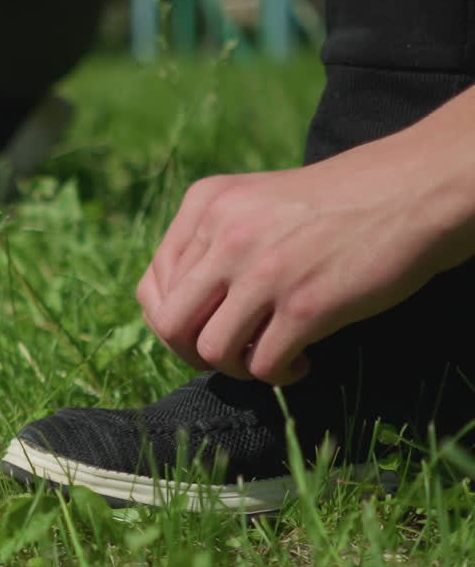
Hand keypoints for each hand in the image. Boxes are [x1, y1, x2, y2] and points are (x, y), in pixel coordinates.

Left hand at [137, 121, 474, 385]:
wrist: (413, 189)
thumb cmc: (338, 202)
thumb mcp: (257, 201)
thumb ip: (214, 241)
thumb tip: (177, 312)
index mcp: (207, 204)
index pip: (153, 286)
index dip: (174, 323)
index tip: (208, 328)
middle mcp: (227, 234)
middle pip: (170, 325)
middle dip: (194, 353)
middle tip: (233, 353)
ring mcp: (264, 271)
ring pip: (211, 351)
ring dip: (237, 368)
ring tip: (269, 356)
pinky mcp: (305, 306)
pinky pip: (263, 366)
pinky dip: (279, 376)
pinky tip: (302, 361)